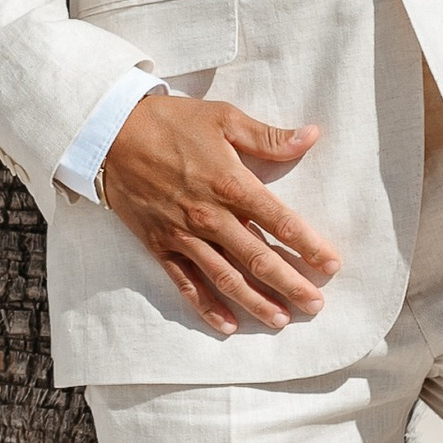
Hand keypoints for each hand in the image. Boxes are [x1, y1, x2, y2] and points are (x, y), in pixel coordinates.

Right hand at [94, 95, 338, 337]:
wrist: (110, 133)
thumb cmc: (170, 122)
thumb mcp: (223, 118)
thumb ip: (268, 136)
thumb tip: (311, 136)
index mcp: (230, 183)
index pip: (279, 221)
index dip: (308, 244)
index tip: (331, 263)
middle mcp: (209, 216)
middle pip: (258, 258)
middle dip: (290, 283)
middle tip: (316, 304)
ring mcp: (183, 235)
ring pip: (225, 277)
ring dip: (255, 301)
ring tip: (281, 320)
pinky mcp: (160, 246)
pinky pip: (185, 283)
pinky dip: (206, 307)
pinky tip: (227, 325)